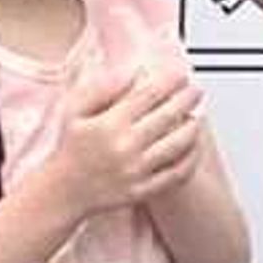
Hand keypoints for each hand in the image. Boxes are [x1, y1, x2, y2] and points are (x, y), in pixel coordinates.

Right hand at [41, 64, 207, 223]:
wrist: (64, 190)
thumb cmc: (71, 147)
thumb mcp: (76, 110)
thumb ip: (104, 86)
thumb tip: (135, 72)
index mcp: (109, 124)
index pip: (148, 95)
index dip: (169, 81)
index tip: (181, 74)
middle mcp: (125, 146)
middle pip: (168, 116)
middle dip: (187, 100)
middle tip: (196, 91)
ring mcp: (135, 171)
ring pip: (178, 145)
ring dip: (193, 127)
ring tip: (198, 116)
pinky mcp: (142, 190)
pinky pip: (176, 173)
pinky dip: (190, 158)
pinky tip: (193, 146)